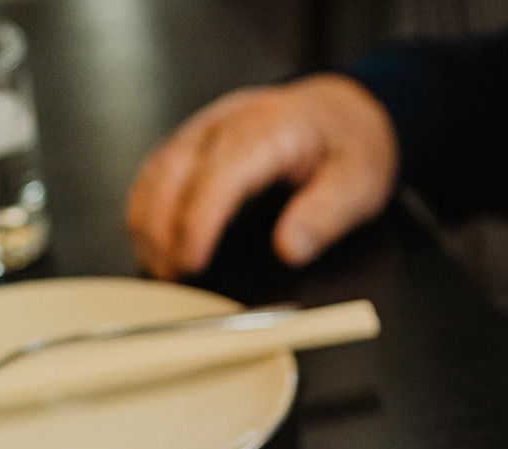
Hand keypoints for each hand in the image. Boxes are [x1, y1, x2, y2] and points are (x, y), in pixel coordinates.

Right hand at [125, 73, 398, 277]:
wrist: (344, 111)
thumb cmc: (351, 146)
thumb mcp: (359, 184)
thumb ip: (324, 217)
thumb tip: (288, 250)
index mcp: (270, 128)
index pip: (221, 174)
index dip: (199, 221)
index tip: (191, 263)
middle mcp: (229, 120)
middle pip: (175, 170)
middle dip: (162, 227)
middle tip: (169, 278)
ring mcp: (207, 127)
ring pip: (158, 168)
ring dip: (148, 220)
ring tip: (157, 267)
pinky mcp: (197, 140)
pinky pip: (159, 169)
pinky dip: (148, 206)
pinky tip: (153, 239)